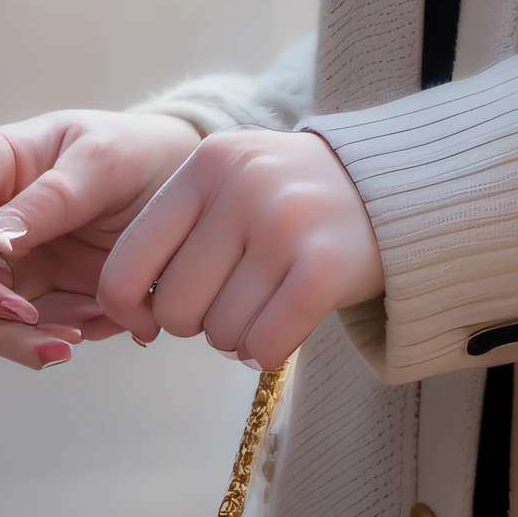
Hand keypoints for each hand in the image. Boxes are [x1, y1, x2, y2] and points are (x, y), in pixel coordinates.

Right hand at [0, 108, 201, 370]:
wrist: (191, 198)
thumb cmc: (138, 156)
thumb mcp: (103, 161)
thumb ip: (51, 197)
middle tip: (19, 305)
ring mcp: (15, 268)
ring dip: (15, 335)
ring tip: (69, 339)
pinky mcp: (45, 302)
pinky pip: (29, 334)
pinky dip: (57, 337)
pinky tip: (99, 323)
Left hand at [98, 130, 383, 368]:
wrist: (391, 188)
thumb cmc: (289, 202)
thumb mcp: (228, 184)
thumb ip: (175, 236)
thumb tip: (133, 318)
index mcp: (205, 165)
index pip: (127, 264)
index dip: (129, 310)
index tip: (150, 321)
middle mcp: (242, 186)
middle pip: (176, 309)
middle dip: (198, 322)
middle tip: (233, 301)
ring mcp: (285, 222)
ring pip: (221, 333)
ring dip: (239, 336)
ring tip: (268, 303)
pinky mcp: (325, 264)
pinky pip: (265, 344)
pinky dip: (268, 351)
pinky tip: (284, 329)